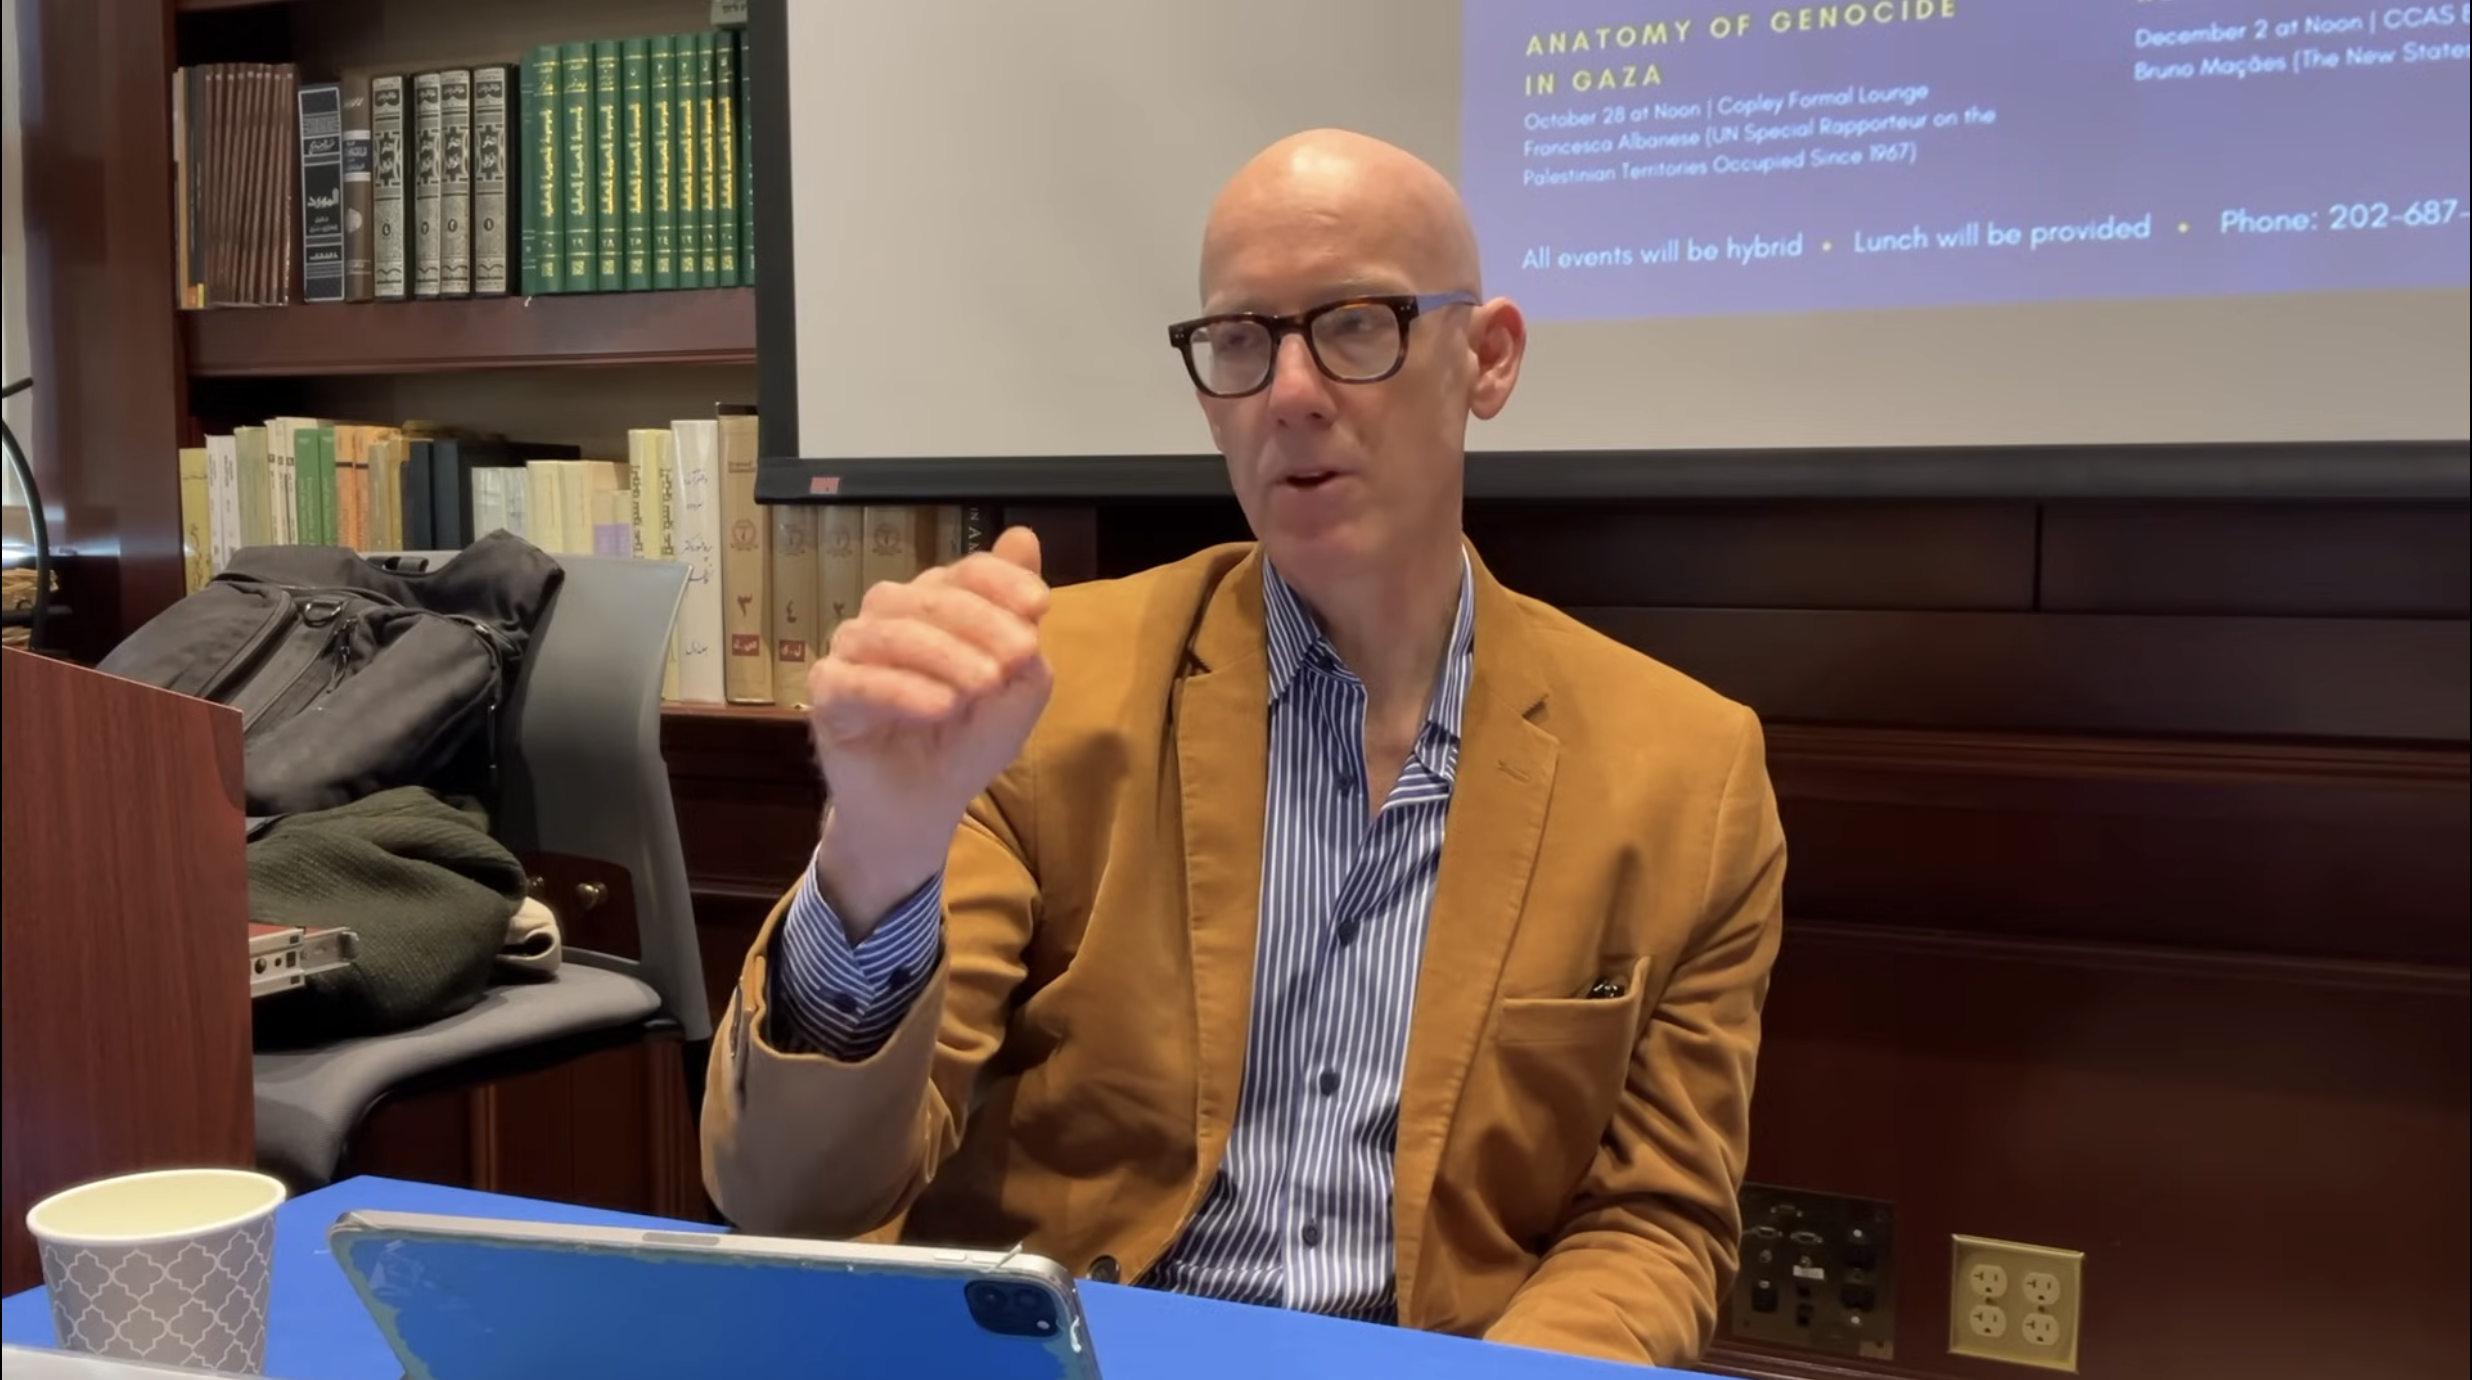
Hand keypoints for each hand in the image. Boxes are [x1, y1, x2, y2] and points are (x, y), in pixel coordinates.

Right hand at [804, 527, 1051, 932]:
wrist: (926, 806)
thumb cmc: (968, 741)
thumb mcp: (1016, 686)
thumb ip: (1020, 622)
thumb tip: (1023, 537)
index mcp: (937, 605)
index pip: (965, 572)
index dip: (1002, 581)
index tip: (1041, 606)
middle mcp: (890, 616)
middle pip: (930, 597)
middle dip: (981, 622)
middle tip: (1018, 656)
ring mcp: (854, 651)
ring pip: (892, 632)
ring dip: (945, 654)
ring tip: (983, 684)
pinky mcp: (827, 693)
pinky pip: (857, 681)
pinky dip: (901, 690)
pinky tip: (939, 706)